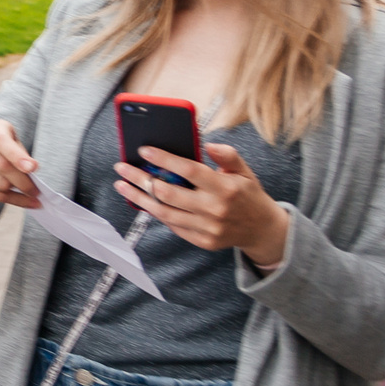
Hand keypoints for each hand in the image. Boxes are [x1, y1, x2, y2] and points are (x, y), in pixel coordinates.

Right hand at [0, 118, 41, 211]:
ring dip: (15, 191)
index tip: (32, 168)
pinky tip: (21, 200)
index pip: (2, 141)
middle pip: (2, 166)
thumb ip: (21, 154)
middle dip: (23, 181)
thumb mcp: (13, 143)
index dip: (17, 156)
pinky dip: (10, 199)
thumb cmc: (3, 148)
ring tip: (26, 192)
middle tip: (36, 191)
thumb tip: (32, 169)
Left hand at [115, 142, 290, 267]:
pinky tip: (141, 200)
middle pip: (168, 193)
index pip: (188, 171)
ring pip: (164, 212)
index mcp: (225, 188)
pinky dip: (155, 212)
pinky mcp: (202, 241)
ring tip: (122, 185)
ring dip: (139, 198)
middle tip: (122, 168)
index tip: (144, 151)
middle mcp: (214, 209)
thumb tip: (207, 144)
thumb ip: (227, 155)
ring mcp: (207, 228)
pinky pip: (172, 226)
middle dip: (141, 179)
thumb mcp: (244, 171)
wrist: (262, 230)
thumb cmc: (248, 196)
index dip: (164, 160)